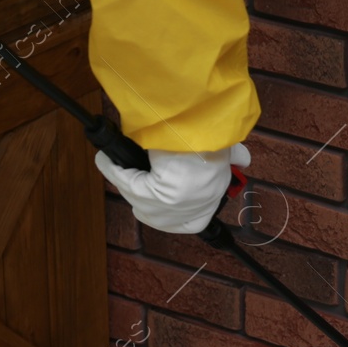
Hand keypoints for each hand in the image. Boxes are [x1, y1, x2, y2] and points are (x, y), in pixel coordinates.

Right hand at [94, 143, 251, 234]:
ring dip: (125, 182)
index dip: (171, 213)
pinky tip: (105, 160)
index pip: (189, 222)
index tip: (158, 196)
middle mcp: (194, 209)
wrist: (208, 124)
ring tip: (113, 166)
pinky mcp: (156, 194)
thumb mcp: (227, 148)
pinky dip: (114, 170)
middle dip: (144, 198)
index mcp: (212, 200)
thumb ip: (234, 156)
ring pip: (139, 200)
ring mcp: (175, 206)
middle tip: (132, 179)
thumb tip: (243, 160)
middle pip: (158, 214)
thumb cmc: (216, 136)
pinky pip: (128, 184)